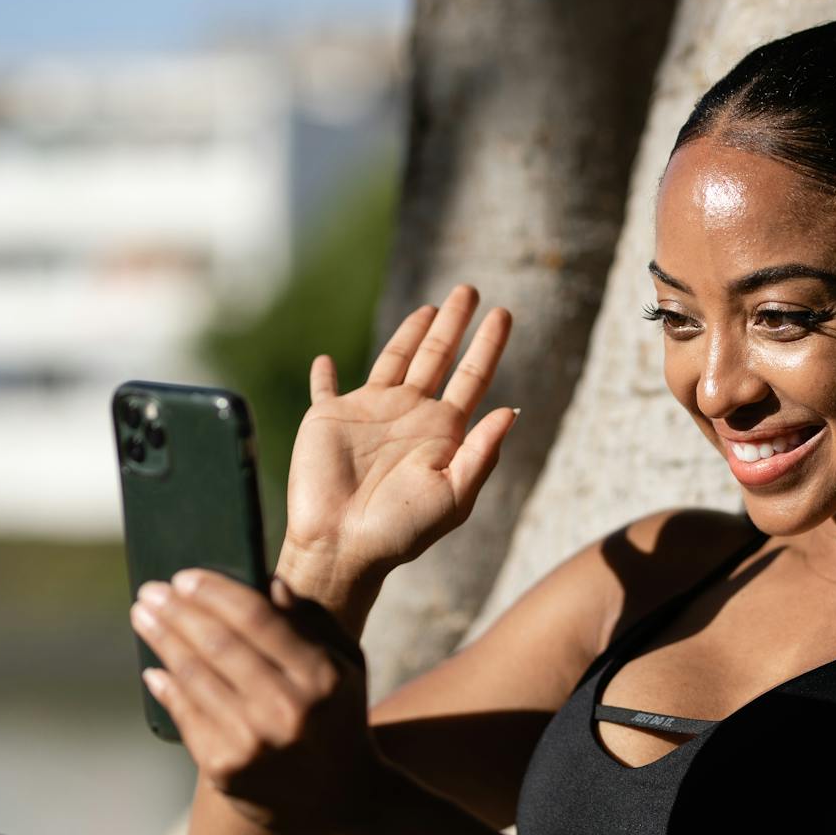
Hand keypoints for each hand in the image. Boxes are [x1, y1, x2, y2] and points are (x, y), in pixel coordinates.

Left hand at [129, 568, 392, 834]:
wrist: (340, 803)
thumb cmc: (338, 720)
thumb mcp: (346, 668)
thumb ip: (312, 622)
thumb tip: (267, 581)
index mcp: (320, 675)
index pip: (257, 618)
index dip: (215, 593)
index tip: (185, 576)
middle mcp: (286, 708)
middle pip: (217, 644)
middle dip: (177, 611)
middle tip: (150, 590)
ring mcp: (253, 741)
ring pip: (194, 677)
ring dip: (162, 640)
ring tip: (143, 617)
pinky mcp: (225, 768)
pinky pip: (186, 716)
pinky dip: (166, 688)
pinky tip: (155, 668)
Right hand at [280, 284, 518, 627]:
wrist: (345, 545)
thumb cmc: (403, 530)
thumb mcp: (453, 495)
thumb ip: (481, 453)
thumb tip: (511, 411)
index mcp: (443, 432)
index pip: (472, 377)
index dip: (488, 345)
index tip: (503, 314)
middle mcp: (410, 416)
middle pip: (438, 357)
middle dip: (455, 323)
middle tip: (470, 289)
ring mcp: (369, 414)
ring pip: (395, 359)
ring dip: (411, 332)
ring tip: (431, 306)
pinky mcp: (329, 417)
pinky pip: (326, 388)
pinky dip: (324, 375)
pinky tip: (326, 360)